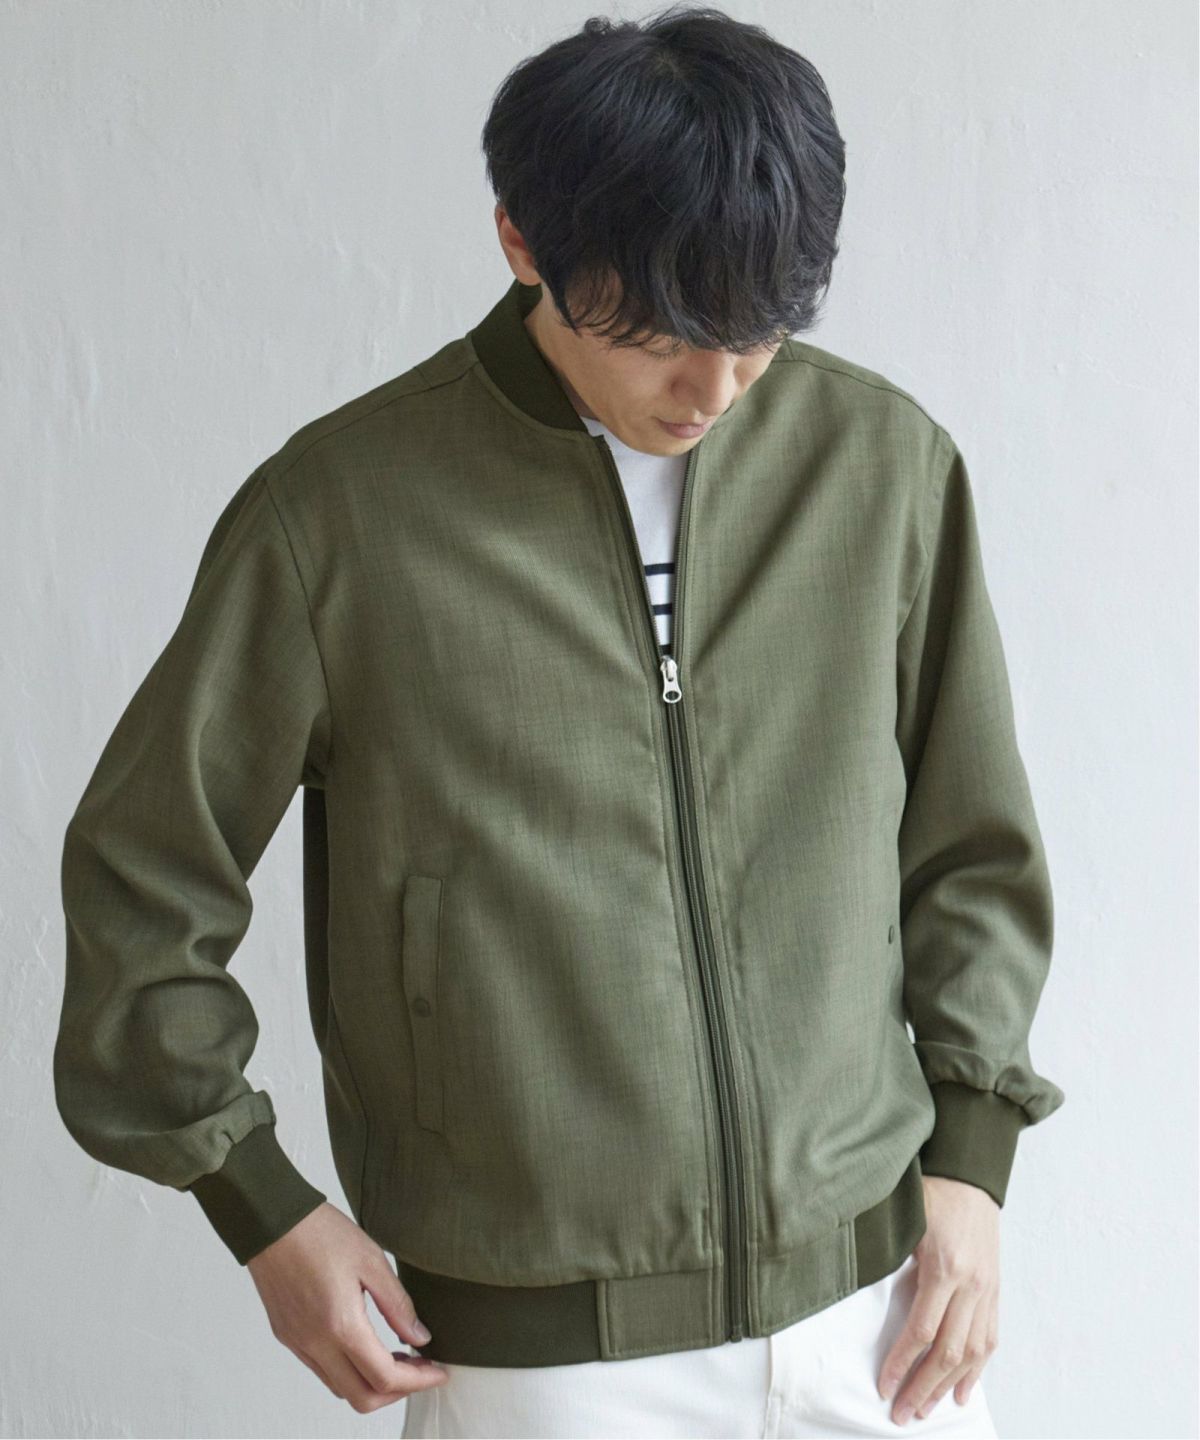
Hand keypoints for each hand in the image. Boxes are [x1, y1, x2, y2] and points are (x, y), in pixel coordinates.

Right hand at [247, 1202, 449, 1412]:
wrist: (272, 1221)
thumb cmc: (321, 1233)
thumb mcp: (372, 1260)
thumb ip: (398, 1305)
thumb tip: (420, 1338)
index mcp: (340, 1325)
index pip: (384, 1377)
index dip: (417, 1380)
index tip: (439, 1371)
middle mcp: (316, 1344)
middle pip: (362, 1398)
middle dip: (397, 1392)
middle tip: (421, 1369)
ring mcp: (298, 1343)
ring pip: (340, 1388)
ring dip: (372, 1383)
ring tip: (398, 1356)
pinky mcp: (287, 1336)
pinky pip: (322, 1370)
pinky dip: (349, 1370)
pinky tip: (366, 1345)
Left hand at [877, 1175, 999, 1425]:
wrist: (969, 1176)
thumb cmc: (930, 1193)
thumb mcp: (904, 1220)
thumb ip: (888, 1258)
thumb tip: (858, 1291)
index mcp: (945, 1266)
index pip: (922, 1330)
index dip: (900, 1362)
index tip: (883, 1386)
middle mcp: (971, 1285)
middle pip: (949, 1352)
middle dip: (922, 1387)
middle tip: (902, 1414)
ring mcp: (987, 1290)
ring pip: (972, 1353)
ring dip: (947, 1387)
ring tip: (926, 1410)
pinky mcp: (995, 1291)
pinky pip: (989, 1339)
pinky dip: (976, 1370)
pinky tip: (962, 1390)